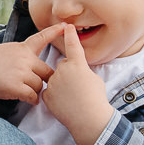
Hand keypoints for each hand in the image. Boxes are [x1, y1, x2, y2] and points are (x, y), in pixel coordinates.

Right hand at [0, 33, 57, 110]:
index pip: (41, 38)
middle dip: (44, 80)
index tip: (66, 25)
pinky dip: (32, 100)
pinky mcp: (16, 86)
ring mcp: (21, 72)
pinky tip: (27, 99)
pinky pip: (33, 96)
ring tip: (22, 90)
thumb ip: (22, 56)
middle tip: (33, 84)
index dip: (54, 31)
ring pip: (40, 86)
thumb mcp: (7, 51)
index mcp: (22, 48)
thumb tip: (35, 67)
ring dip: (35, 91)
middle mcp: (25, 59)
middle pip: (47, 72)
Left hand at [39, 22, 112, 144]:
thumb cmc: (96, 99)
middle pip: (63, 65)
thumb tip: (78, 70)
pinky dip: (55, 96)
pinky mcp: (47, 94)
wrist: (88, 119)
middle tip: (78, 87)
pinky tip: (64, 103)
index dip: (70, 35)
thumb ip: (83, 70)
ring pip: (55, 78)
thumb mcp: (95, 79)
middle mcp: (63, 70)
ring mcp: (53, 82)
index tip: (67, 25)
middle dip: (69, 72)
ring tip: (72, 97)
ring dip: (61, 84)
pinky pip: (49, 91)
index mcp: (77, 64)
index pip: (73, 45)